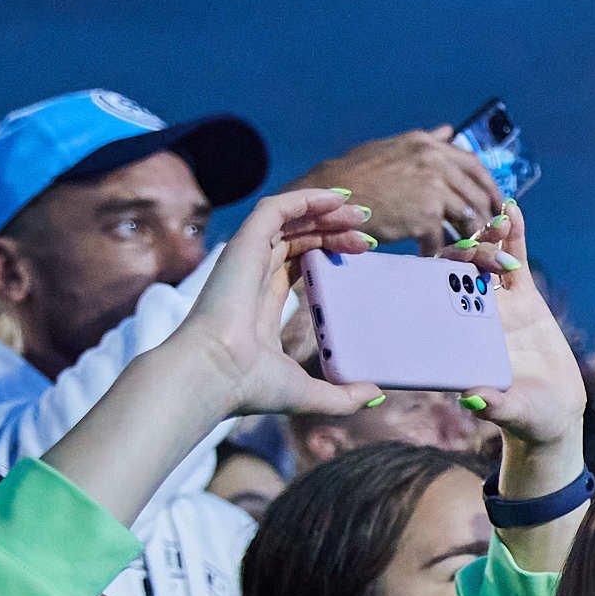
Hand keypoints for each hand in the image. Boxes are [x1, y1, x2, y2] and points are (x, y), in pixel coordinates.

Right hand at [159, 189, 382, 419]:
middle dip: (332, 229)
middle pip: (297, 239)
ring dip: (324, 210)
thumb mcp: (311, 393)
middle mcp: (252, 276)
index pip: (296, 264)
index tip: (362, 252)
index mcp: (261, 303)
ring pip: (288, 220)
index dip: (327, 251)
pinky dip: (306, 198)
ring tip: (360, 213)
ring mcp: (246, 258)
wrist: (217, 374)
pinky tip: (338, 198)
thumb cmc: (250, 387)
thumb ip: (345, 396)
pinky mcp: (244, 245)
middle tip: (369, 233)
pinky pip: (276, 209)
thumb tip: (377, 396)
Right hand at [295, 127, 502, 244]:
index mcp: (428, 145)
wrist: (330, 195)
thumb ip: (426, 142)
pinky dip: (439, 250)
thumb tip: (448, 130)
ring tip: (461, 247)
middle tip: (487, 232)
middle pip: (477, 193)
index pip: (474, 165)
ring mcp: (432, 187)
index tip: (494, 202)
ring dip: (467, 236)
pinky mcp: (425, 215)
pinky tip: (431, 255)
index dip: (489, 186)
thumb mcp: (393, 148)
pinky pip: (443, 238)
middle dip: (486, 215)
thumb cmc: (356, 175)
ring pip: (467, 218)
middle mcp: (434, 161)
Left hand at [435, 203, 586, 457]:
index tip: (445, 264)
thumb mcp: (510, 412)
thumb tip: (471, 399)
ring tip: (500, 218)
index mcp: (458, 338)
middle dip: (464, 252)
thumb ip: (493, 406)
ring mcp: (496, 304)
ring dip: (488, 236)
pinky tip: (514, 211)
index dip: (436, 277)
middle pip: (457, 273)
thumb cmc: (525, 418)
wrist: (552, 412)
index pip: (436, 300)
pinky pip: (516, 261)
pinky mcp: (524, 299)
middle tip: (479, 243)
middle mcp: (470, 316)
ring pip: (485, 260)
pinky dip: (515, 236)